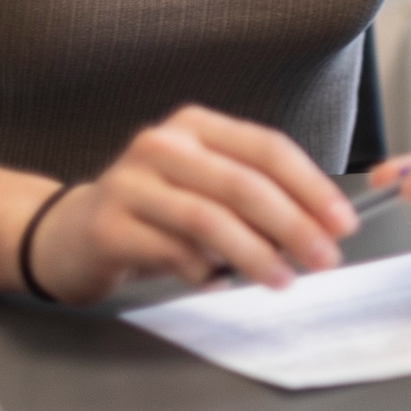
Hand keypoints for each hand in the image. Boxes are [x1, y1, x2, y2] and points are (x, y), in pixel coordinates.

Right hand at [27, 105, 356, 303]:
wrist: (69, 234)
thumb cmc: (154, 212)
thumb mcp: (205, 189)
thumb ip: (255, 198)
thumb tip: (321, 227)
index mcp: (198, 126)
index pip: (268, 149)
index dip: (311, 186)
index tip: (342, 222)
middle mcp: (163, 144)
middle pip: (244, 183)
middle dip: (293, 225)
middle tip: (323, 259)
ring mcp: (131, 182)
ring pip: (209, 218)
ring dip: (254, 255)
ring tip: (281, 280)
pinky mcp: (108, 225)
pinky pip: (171, 251)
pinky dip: (204, 273)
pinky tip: (218, 284)